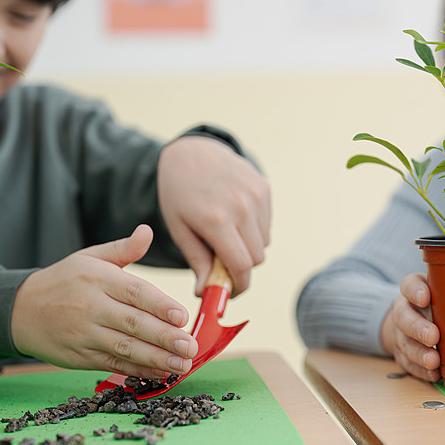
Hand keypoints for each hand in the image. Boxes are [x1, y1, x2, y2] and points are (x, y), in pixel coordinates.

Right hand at [10, 225, 197, 378]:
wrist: (19, 310)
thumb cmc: (64, 280)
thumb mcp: (90, 257)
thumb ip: (123, 248)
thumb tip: (147, 231)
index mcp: (97, 279)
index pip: (135, 292)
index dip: (160, 305)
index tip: (182, 316)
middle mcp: (91, 307)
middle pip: (133, 323)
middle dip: (164, 337)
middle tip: (190, 346)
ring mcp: (84, 334)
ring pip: (124, 347)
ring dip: (156, 358)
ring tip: (182, 365)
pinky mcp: (79, 357)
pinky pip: (113, 364)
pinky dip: (137, 370)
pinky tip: (159, 373)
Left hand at [157, 136, 270, 296]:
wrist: (191, 152)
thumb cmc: (179, 193)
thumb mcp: (179, 228)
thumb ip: (197, 261)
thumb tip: (206, 293)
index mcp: (216, 220)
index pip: (242, 266)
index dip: (239, 286)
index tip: (231, 292)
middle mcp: (241, 207)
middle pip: (256, 258)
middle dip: (242, 267)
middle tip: (223, 264)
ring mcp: (256, 195)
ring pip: (263, 242)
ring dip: (248, 247)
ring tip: (226, 235)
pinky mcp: (264, 187)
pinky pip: (266, 224)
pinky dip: (254, 229)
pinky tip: (235, 217)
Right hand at [380, 273, 440, 381]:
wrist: (410, 322)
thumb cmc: (437, 305)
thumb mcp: (444, 291)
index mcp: (415, 291)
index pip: (410, 285)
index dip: (415, 291)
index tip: (424, 298)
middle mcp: (405, 311)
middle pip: (404, 317)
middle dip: (417, 328)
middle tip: (433, 336)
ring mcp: (401, 334)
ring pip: (405, 343)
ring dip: (419, 353)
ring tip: (433, 361)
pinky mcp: (403, 354)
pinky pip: (408, 363)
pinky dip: (420, 370)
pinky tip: (433, 373)